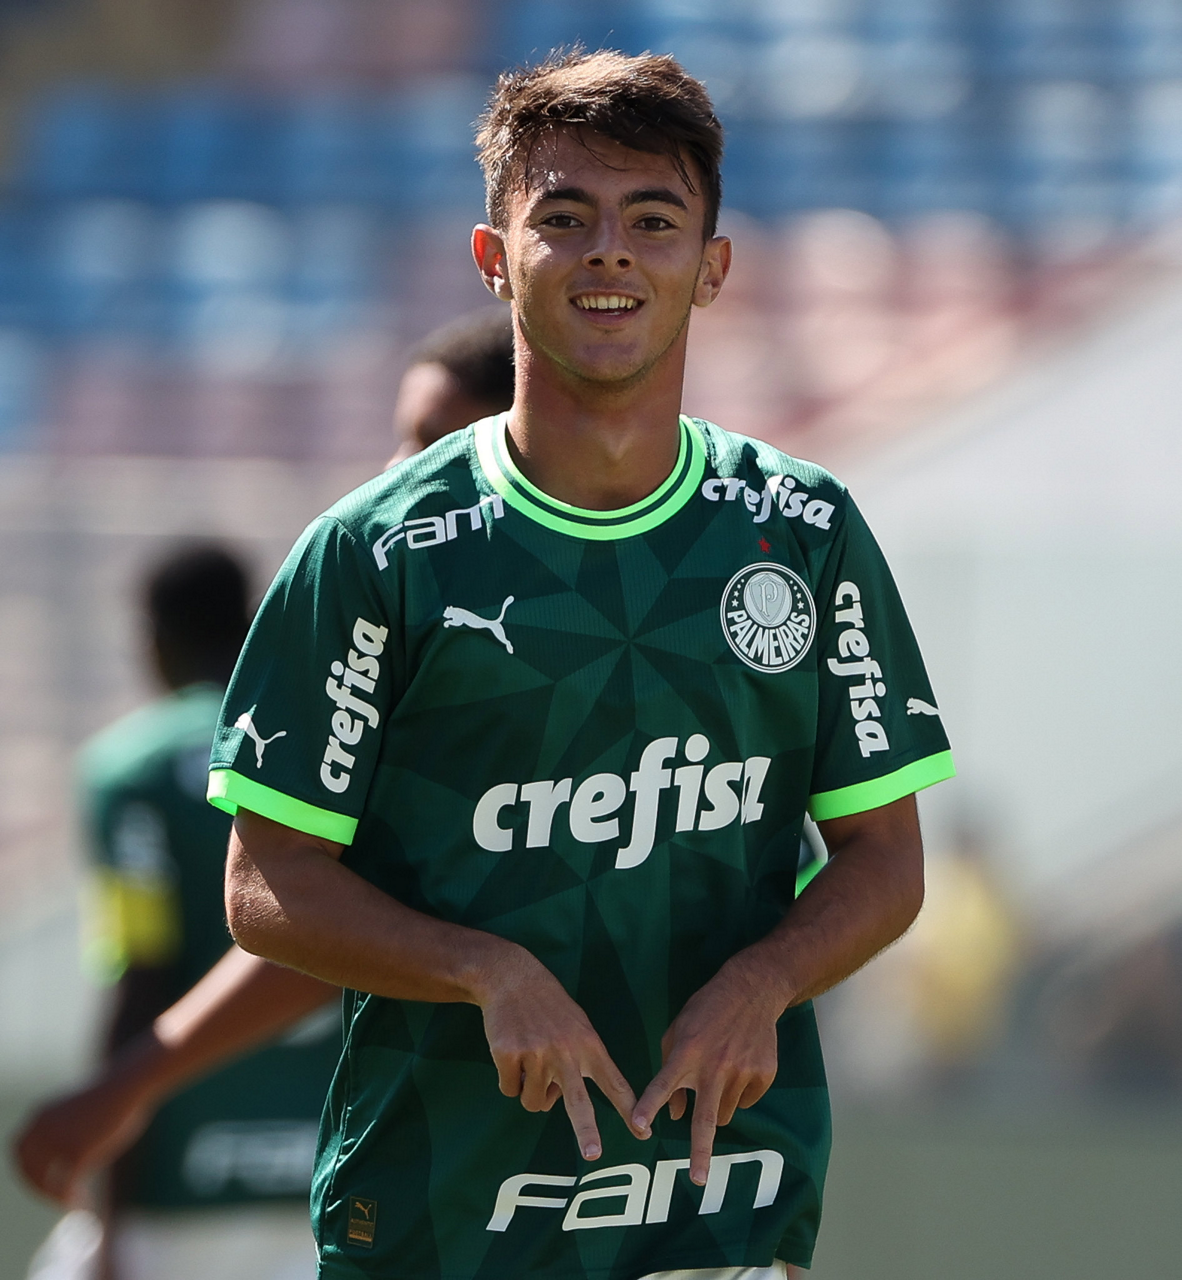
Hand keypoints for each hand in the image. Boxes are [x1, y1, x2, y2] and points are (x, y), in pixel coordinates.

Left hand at [12, 1075, 151, 1204]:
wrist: (130, 1085)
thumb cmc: (114, 1097)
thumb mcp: (80, 1113)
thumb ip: (65, 1132)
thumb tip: (67, 1160)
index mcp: (39, 1114)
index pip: (19, 1151)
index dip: (27, 1169)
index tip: (42, 1181)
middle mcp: (40, 1128)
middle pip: (29, 1170)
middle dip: (40, 1187)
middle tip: (58, 1198)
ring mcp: (56, 1141)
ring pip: (46, 1182)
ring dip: (56, 1197)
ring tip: (75, 1203)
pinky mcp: (74, 1153)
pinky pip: (67, 1186)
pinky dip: (72, 1199)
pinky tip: (84, 1205)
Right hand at [478, 948, 641, 1159]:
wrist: (512, 976)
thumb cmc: (548, 1005)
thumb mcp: (576, 1025)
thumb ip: (577, 1062)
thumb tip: (558, 1103)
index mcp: (588, 1045)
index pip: (614, 1082)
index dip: (629, 1109)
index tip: (643, 1133)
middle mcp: (565, 1052)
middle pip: (579, 1101)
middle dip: (586, 1130)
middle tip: (593, 1154)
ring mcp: (536, 1054)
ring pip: (534, 1102)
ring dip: (530, 1091)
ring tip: (529, 1059)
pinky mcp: (509, 1054)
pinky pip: (510, 1090)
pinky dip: (509, 1080)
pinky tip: (511, 1053)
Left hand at [632, 962, 781, 1185]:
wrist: (751, 991)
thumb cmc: (706, 1010)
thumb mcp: (678, 1031)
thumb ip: (671, 1071)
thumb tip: (675, 1115)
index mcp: (687, 1053)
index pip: (663, 1084)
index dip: (650, 1105)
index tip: (638, 1124)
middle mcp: (714, 1067)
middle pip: (705, 1118)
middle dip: (701, 1151)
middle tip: (698, 1178)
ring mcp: (742, 1072)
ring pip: (726, 1112)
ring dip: (717, 1106)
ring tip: (719, 1075)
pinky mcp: (763, 1075)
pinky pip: (747, 1100)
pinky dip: (739, 1093)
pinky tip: (739, 1066)